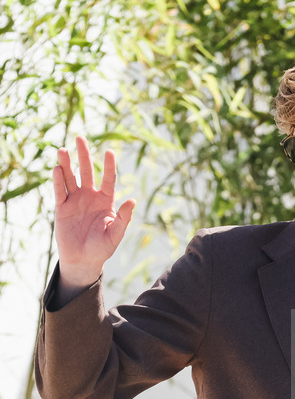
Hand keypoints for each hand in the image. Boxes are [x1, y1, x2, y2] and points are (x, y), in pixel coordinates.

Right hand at [53, 135, 135, 289]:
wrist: (83, 260)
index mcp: (105, 201)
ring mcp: (75, 200)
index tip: (109, 152)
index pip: (108, 179)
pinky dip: (58, 181)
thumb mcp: (115, 235)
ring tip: (63, 150)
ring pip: (70, 178)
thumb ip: (123, 218)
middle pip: (87, 171)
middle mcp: (90, 196)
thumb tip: (132, 201)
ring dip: (67, 164)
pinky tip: (57, 169)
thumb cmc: (102, 248)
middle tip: (80, 138)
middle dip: (84, 155)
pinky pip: (60, 192)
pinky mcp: (62, 208)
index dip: (109, 166)